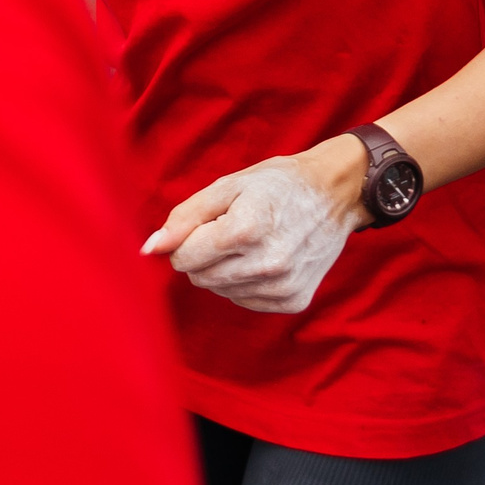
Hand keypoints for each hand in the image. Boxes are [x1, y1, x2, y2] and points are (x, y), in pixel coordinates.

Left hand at [142, 146, 363, 313]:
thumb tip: (149, 249)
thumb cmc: (277, 184)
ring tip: (252, 241)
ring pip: (220, 291)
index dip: (187, 239)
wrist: (334, 194)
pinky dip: (246, 282)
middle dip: (204, 254)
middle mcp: (266, 264)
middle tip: (232, 228)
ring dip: (225, 269)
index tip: (208, 223)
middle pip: (200, 277)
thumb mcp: (228, 186)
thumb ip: (184, 217)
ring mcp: (282, 286)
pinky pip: (245, 300)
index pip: (184, 258)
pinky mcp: (293, 301)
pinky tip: (265, 258)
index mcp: (245, 230)